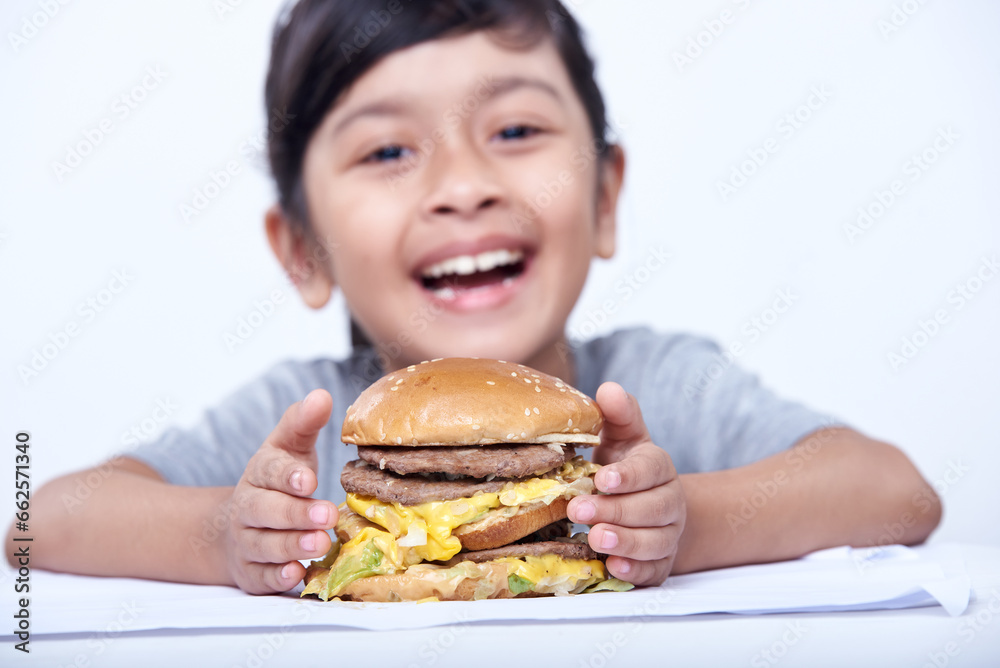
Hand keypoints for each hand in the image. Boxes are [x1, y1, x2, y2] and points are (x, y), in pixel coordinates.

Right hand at [224, 389, 338, 593]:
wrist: (239, 526)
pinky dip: (278, 577)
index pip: (269, 470)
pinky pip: (262, 577)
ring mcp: (246, 541)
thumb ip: (304, 423)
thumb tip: (321, 396)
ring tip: (321, 543)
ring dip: (292, 545)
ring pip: (265, 545)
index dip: (287, 475)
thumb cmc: (278, 481)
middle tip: (327, 513)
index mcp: (259, 472)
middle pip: (266, 511)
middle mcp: (248, 507)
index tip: (308, 478)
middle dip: (296, 513)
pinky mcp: (251, 572)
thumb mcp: (289, 447)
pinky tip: (298, 573)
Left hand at [567, 382, 685, 585]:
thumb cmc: (624, 467)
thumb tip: (609, 389)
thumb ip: (617, 414)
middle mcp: (669, 502)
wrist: (647, 507)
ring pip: (655, 541)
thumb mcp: (621, 438)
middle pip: (652, 508)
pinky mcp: (660, 564)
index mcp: (658, 467)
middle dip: (615, 510)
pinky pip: (654, 571)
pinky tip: (615, 567)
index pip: (650, 469)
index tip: (601, 478)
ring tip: (595, 538)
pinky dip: (636, 570)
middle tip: (579, 509)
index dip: (628, 475)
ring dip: (625, 541)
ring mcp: (668, 535)